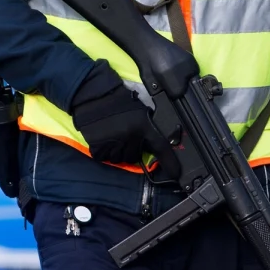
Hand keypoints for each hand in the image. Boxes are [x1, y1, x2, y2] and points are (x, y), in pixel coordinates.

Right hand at [71, 61, 180, 178]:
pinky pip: (103, 158)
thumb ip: (146, 126)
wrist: (94, 95)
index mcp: (143, 126)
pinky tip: (103, 138)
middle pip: (134, 157)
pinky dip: (102, 151)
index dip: (169, 162)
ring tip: (111, 136)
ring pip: (118, 159)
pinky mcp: (98, 147)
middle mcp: (131, 137)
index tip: (176, 173)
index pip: (160, 147)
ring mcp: (114, 143)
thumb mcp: (139, 109)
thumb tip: (151, 140)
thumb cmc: (117, 100)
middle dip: (130, 149)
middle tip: (123, 136)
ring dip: (116, 152)